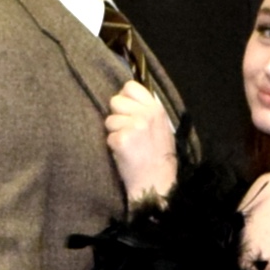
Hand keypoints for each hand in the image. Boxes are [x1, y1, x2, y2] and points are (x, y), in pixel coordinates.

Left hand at [102, 81, 180, 207]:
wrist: (156, 182)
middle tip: (128, 132)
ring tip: (128, 145)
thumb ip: (146, 110)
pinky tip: (124, 154)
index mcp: (156, 109)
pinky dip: (113, 146)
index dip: (125, 97)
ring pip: (109, 120)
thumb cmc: (158, 157)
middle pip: (115, 101)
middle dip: (117, 116)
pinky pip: (108, 136)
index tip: (127, 111)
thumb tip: (126, 95)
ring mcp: (134, 126)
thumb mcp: (161, 127)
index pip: (130, 86)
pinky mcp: (122, 140)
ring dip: (115, 132)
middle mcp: (146, 114)